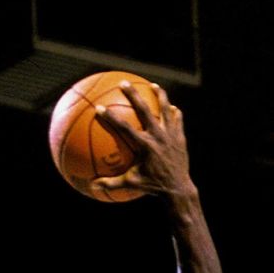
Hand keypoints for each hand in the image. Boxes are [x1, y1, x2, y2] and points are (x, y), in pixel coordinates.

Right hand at [93, 82, 192, 198]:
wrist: (178, 189)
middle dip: (133, 95)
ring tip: (153, 86)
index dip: (111, 117)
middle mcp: (158, 136)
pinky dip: (173, 112)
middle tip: (124, 83)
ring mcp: (170, 135)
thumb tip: (93, 186)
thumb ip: (112, 183)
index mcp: (145, 146)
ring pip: (165, 109)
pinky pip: (177, 120)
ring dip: (159, 95)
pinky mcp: (180, 137)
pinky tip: (171, 106)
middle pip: (144, 110)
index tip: (99, 108)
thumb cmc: (153, 187)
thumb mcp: (131, 184)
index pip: (124, 128)